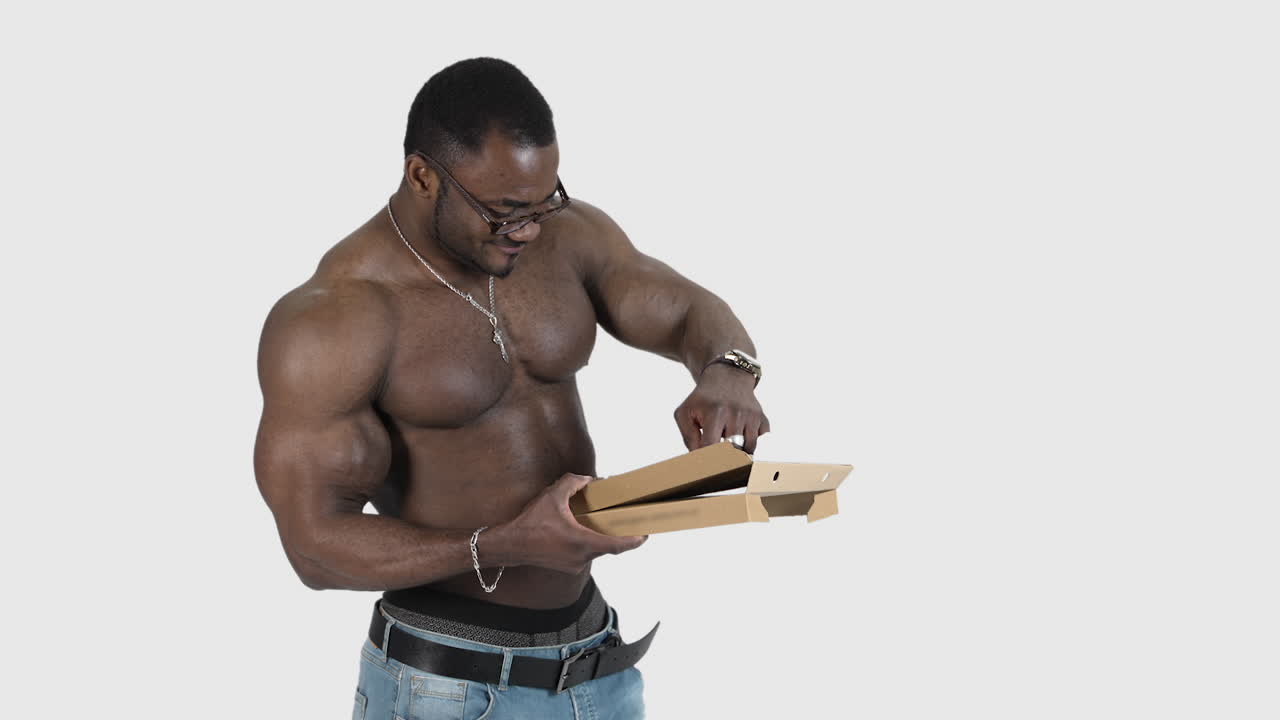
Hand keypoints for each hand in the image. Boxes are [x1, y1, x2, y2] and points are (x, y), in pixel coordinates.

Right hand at [492, 473, 646, 573]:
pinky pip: (586, 554)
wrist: (510, 546)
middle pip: (610, 548)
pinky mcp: (567, 566)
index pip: (618, 545)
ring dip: (603, 539)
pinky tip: (585, 531)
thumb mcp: (552, 496)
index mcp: (582, 542)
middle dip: (621, 537)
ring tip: (607, 524)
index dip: (635, 541)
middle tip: (630, 524)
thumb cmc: (530, 524)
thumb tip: (587, 479)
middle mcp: (581, 557)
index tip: (646, 534)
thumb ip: (572, 484)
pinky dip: (590, 543)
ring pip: (597, 551)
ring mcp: (574, 564)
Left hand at [674, 363, 769, 453]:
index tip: (704, 465)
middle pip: (733, 452)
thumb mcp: (685, 413)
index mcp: (716, 413)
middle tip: (717, 458)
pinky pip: (761, 443)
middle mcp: (736, 414)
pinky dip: (751, 445)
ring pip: (749, 450)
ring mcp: (752, 416)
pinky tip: (741, 438)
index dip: (707, 460)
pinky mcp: (762, 419)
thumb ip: (688, 437)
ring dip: (738, 453)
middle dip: (724, 458)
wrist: (727, 377)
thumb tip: (699, 459)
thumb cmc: (703, 400)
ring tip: (728, 445)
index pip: (712, 447)